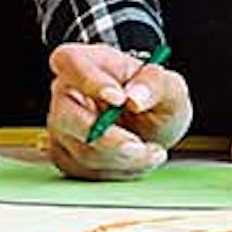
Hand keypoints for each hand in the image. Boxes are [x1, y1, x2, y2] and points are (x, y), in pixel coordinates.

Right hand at [45, 43, 192, 180]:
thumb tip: (134, 98)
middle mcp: (67, 91)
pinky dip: (114, 171)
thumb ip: (156, 84)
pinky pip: (83, 170)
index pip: (71, 62)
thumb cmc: (154, 100)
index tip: (119, 99)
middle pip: (67, 115)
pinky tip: (134, 161)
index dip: (91, 81)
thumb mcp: (169, 86)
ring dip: (120, 159)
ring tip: (150, 152)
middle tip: (138, 146)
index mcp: (87, 60)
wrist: (152, 128)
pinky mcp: (64, 153)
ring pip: (80, 149)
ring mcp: (62, 124)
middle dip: (107, 138)